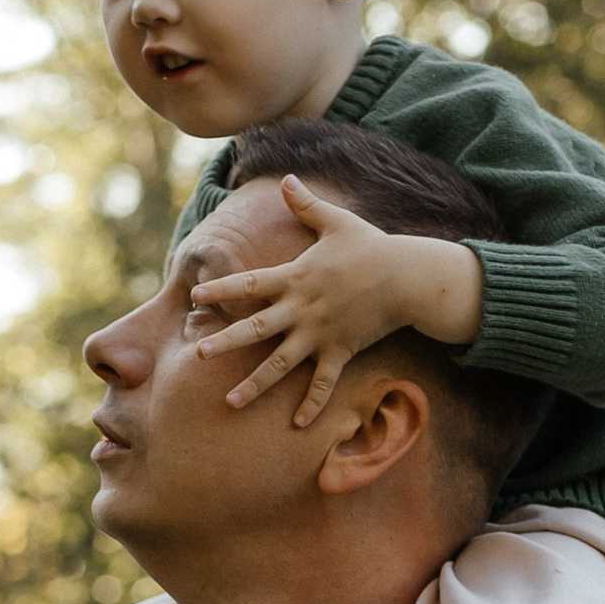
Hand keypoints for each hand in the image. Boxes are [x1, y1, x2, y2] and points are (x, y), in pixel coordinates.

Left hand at [193, 186, 483, 426]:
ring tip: (230, 402)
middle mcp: (303, 308)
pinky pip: (323, 382)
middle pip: (257, 328)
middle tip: (197, 355)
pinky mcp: (341, 351)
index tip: (195, 295)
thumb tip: (286, 178)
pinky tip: (298, 425)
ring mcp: (321, 333)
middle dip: (226, 342)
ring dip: (255, 384)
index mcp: (296, 277)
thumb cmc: (371, 246)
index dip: (222, 289)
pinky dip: (312, 403)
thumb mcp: (336, 220)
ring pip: (281, 363)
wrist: (408, 276)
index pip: (250, 283)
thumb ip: (306, 204)